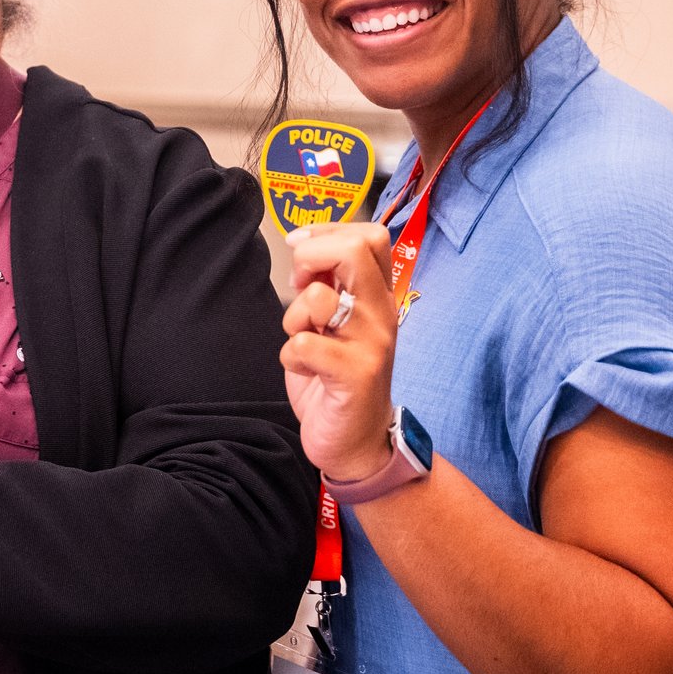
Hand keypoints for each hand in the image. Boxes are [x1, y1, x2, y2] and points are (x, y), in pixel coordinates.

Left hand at [280, 221, 398, 482]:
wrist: (358, 441)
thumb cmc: (338, 377)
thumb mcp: (333, 322)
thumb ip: (325, 283)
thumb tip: (305, 246)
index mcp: (377, 295)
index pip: (370, 236)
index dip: (328, 232)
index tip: (302, 252)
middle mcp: (381, 313)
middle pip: (354, 251)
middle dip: (311, 258)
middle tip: (299, 286)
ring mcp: (372, 343)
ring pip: (320, 297)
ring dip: (294, 315)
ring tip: (303, 338)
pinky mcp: (356, 375)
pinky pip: (303, 345)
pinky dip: (291, 356)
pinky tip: (306, 371)